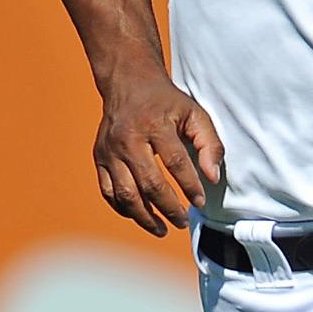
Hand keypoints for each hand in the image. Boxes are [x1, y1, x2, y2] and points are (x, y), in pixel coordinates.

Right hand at [92, 72, 224, 236]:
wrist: (128, 82)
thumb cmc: (166, 101)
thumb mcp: (194, 113)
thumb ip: (209, 144)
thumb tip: (213, 178)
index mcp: (154, 125)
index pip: (176, 163)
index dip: (190, 187)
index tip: (200, 202)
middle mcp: (128, 139)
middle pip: (149, 184)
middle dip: (168, 208)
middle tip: (182, 221)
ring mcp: (110, 150)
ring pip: (125, 194)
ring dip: (145, 217)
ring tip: (162, 229)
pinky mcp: (99, 157)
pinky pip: (108, 191)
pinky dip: (124, 208)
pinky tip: (141, 215)